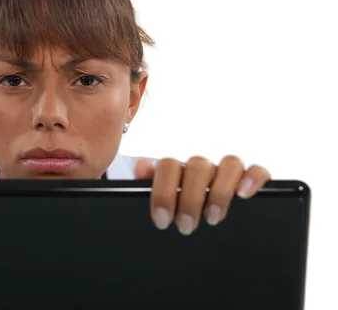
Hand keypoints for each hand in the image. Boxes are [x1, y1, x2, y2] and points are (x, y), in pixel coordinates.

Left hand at [134, 155, 271, 235]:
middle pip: (197, 165)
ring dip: (220, 191)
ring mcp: (228, 173)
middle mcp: (203, 169)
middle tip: (186, 226)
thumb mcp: (161, 208)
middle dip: (190, 198)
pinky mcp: (252, 181)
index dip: (164, 191)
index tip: (161, 220)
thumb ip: (147, 187)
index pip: (169, 166)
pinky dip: (252, 178)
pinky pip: (257, 170)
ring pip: (230, 163)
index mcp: (178, 172)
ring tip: (213, 219)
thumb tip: (143, 166)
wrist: (202, 237)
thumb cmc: (176, 220)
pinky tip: (244, 195)